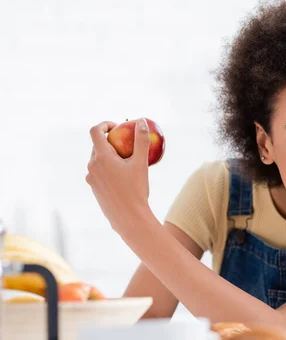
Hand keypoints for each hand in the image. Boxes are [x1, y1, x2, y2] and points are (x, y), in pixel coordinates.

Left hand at [86, 119, 151, 233]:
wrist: (128, 218)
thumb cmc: (136, 190)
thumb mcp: (141, 164)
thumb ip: (141, 141)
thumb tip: (141, 121)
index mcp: (101, 157)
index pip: (96, 131)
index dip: (106, 124)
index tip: (119, 127)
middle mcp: (92, 166)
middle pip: (97, 145)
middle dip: (111, 141)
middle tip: (128, 144)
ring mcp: (91, 178)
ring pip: (98, 159)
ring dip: (110, 155)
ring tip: (128, 162)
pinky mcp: (94, 188)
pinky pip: (99, 172)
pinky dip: (109, 168)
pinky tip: (124, 177)